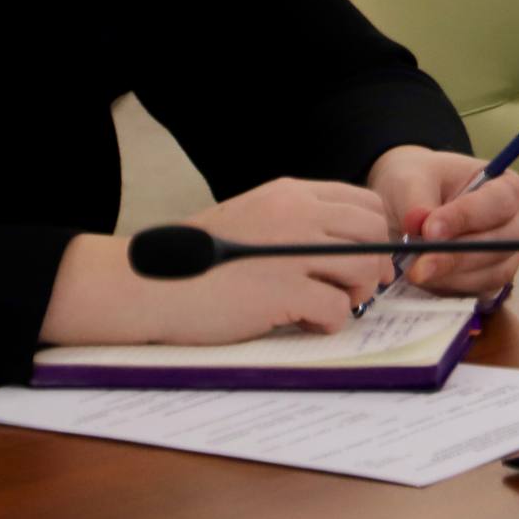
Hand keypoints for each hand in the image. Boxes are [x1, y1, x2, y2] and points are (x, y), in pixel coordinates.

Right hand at [151, 178, 394, 341]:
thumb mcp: (250, 219)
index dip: (376, 234)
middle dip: (375, 264)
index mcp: (290, 195)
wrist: (143, 284)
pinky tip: (307, 323)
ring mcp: (292, 253)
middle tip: (359, 288)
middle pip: (374, 233)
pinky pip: (336, 307)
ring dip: (357, 293)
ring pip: (364, 267)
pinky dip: (331, 320)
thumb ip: (295, 223)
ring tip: (331, 305)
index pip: (364, 203)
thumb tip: (344, 247)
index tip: (366, 258)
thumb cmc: (192, 259)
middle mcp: (297, 215)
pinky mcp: (283, 292)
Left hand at [367, 145, 518, 297]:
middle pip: (501, 244)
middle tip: (418, 266)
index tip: (430, 229)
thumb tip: (419, 224)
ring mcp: (506, 255)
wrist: (410, 204)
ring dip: (451, 277)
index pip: (499, 202)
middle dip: (457, 257)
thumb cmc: (420, 182)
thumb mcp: (411, 179)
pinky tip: (424, 281)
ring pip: (491, 274)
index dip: (467, 217)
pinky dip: (450, 290)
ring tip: (414, 272)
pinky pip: (477, 292)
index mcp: (505, 187)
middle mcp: (514, 223)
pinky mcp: (489, 280)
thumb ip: (417, 200)